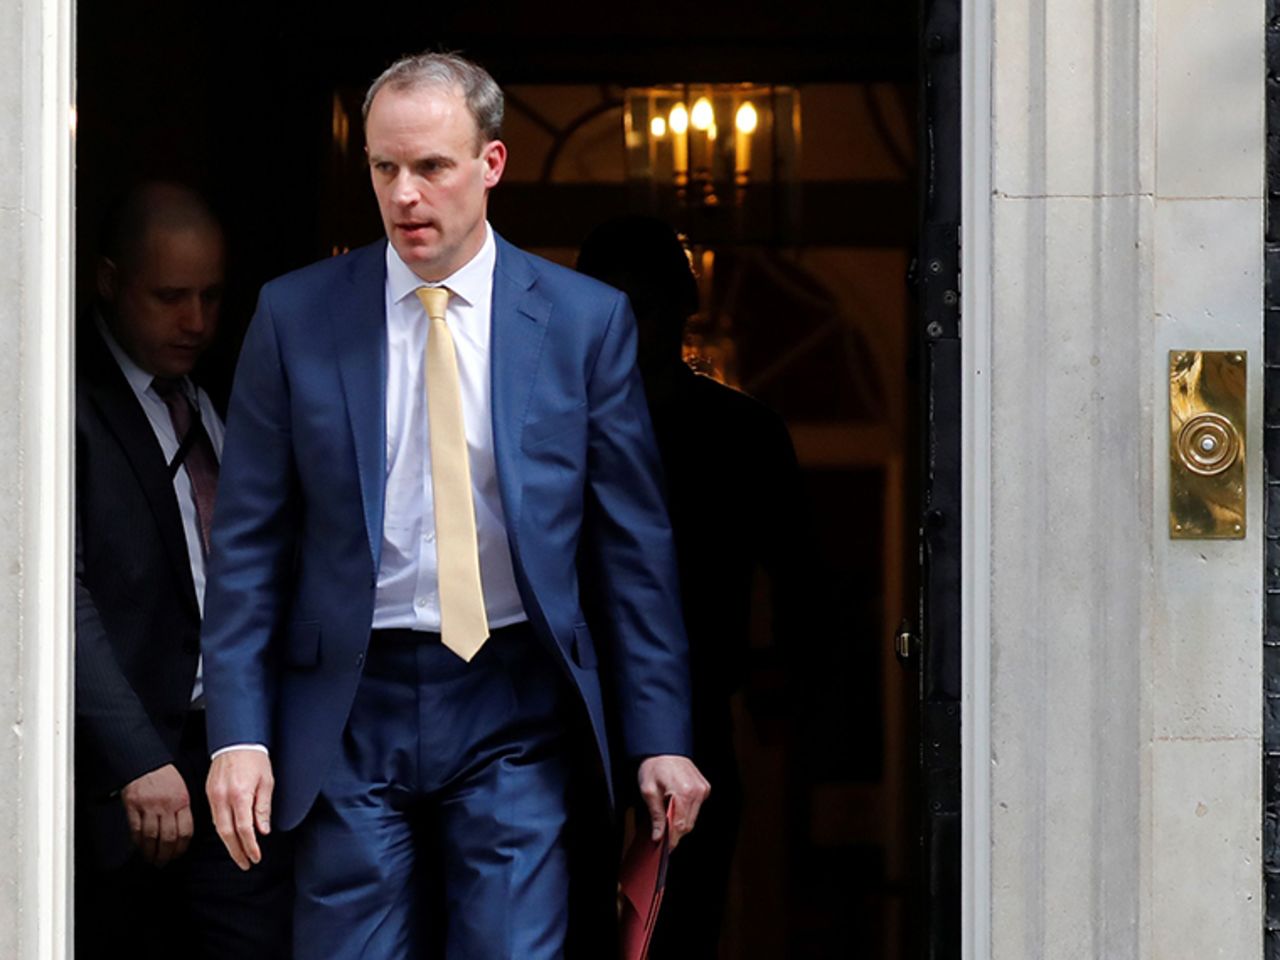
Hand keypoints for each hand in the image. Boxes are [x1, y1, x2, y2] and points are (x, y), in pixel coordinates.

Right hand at [120, 763, 192, 865]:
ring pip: (151, 836)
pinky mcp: (133, 805)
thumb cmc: (165, 776)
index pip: (186, 830)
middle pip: (168, 837)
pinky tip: (139, 848)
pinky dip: (137, 842)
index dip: (182, 847)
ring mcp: (149, 806)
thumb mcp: (182, 788)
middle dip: (166, 854)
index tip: (178, 854)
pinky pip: (135, 829)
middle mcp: (167, 804)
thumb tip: (185, 831)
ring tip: (151, 859)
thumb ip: (184, 808)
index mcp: (182, 800)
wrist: (146, 761)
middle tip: (163, 862)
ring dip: (151, 852)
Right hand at [206, 749, 273, 869]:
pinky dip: (222, 830)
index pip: (244, 829)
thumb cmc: (255, 759)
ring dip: (228, 843)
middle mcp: (223, 798)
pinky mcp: (208, 794)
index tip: (255, 857)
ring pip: (218, 828)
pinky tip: (230, 836)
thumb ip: (263, 807)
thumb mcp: (266, 782)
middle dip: (236, 852)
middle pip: (227, 833)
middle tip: (245, 864)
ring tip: (238, 854)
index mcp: (240, 795)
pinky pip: (214, 817)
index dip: (250, 846)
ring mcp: (213, 796)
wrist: (236, 741)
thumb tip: (263, 830)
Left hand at [637, 755, 709, 849]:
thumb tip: (658, 835)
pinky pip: (696, 808)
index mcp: (684, 792)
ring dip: (681, 822)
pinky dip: (686, 812)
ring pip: (693, 818)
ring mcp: (703, 789)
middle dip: (675, 832)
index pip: (680, 825)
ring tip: (667, 819)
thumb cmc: (654, 767)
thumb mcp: (648, 791)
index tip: (665, 847)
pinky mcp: (705, 788)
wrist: (663, 748)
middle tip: (662, 835)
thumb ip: (655, 815)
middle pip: (688, 824)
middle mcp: (697, 791)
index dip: (672, 839)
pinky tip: (676, 806)